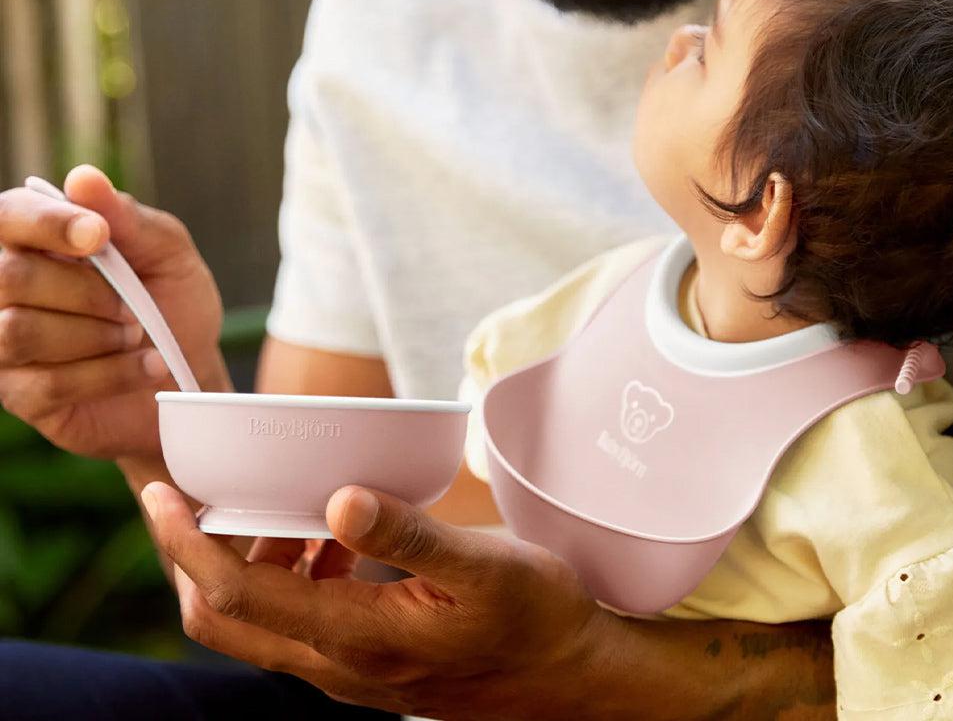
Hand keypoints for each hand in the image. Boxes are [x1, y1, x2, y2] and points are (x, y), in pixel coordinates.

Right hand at [0, 164, 229, 459]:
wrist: (190, 373)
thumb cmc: (174, 303)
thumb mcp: (169, 254)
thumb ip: (129, 218)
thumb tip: (83, 178)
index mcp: (39, 237)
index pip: (9, 216)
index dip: (49, 224)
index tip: (98, 235)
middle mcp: (7, 285)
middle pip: (10, 277)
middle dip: (86, 292)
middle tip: (134, 306)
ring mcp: (5, 341)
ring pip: (18, 332)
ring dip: (96, 335)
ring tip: (137, 335)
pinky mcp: (20, 393)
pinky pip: (46, 384)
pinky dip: (109, 374)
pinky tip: (145, 367)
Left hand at [140, 481, 619, 719]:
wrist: (573, 676)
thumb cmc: (536, 616)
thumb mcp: (482, 566)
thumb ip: (408, 535)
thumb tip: (339, 499)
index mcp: (356, 639)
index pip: (237, 597)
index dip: (189, 546)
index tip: (160, 496)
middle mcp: (339, 666)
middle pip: (228, 620)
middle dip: (194, 557)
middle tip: (187, 496)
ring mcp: (351, 671)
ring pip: (262, 622)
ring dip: (247, 562)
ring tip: (274, 504)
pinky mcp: (369, 662)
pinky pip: (302, 621)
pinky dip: (291, 573)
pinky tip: (332, 535)